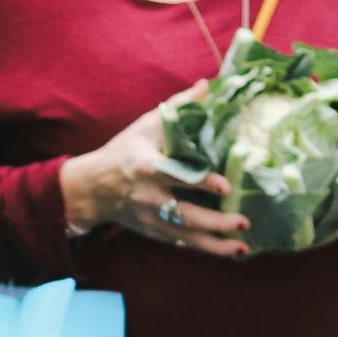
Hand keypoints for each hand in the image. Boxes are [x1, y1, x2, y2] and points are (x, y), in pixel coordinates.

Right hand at [59, 84, 251, 255]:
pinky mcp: (155, 232)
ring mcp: (152, 219)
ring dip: (216, 245)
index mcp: (147, 168)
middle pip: (186, 215)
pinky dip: (207, 250)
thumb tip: (207, 85)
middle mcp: (150, 197)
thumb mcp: (146, 126)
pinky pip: (184, 244)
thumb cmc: (124, 152)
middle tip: (243, 221)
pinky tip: (230, 251)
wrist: (94, 188)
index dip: (201, 183)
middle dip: (216, 222)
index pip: (177, 177)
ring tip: (243, 247)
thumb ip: (179, 107)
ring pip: (187, 236)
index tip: (225, 186)